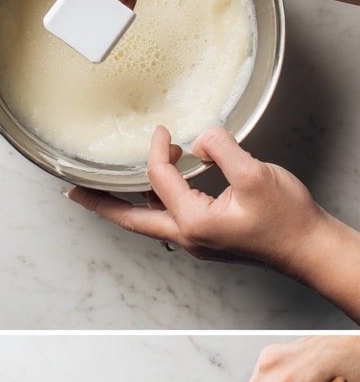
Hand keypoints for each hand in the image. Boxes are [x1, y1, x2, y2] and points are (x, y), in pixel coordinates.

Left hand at [69, 125, 328, 267]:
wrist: (309, 249)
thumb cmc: (288, 220)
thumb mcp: (255, 175)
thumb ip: (221, 150)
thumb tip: (198, 141)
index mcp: (192, 222)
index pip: (158, 179)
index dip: (156, 150)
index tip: (161, 132)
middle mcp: (187, 237)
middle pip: (129, 218)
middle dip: (99, 203)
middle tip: (72, 192)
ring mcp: (194, 242)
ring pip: (147, 220)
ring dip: (125, 203)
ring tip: (102, 190)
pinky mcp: (205, 239)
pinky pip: (168, 219)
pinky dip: (154, 203)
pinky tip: (154, 189)